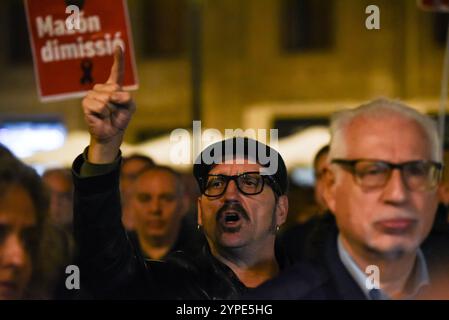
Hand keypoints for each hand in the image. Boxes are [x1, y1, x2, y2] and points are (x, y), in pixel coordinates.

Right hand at [81, 46, 135, 162]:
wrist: (111, 133)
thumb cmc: (120, 119)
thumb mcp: (130, 107)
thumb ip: (127, 98)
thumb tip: (115, 95)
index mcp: (114, 87)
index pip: (116, 70)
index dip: (118, 58)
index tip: (118, 45)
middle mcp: (102, 88)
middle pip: (115, 89)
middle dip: (119, 101)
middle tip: (116, 111)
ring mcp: (92, 95)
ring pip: (107, 98)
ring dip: (112, 109)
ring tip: (108, 115)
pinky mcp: (86, 103)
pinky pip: (100, 105)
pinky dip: (104, 113)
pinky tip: (101, 117)